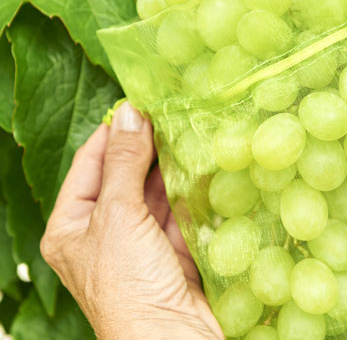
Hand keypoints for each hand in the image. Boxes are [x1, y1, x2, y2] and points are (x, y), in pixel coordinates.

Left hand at [41, 102, 222, 339]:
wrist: (172, 339)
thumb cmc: (129, 286)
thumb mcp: (119, 216)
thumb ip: (125, 163)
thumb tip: (130, 112)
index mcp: (71, 226)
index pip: (89, 164)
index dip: (113, 132)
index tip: (140, 102)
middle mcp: (103, 232)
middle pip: (124, 176)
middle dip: (146, 147)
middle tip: (172, 113)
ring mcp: (140, 242)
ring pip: (155, 192)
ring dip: (171, 166)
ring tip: (190, 132)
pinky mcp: (172, 251)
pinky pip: (180, 211)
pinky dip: (191, 190)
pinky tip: (203, 166)